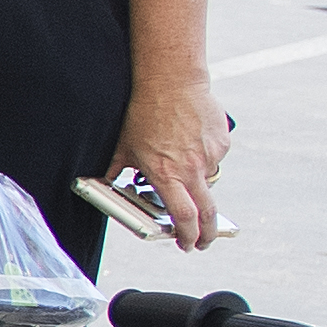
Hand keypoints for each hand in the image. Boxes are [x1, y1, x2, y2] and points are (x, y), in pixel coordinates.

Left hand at [109, 67, 228, 253]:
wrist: (171, 81)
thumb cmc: (143, 114)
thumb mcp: (123, 148)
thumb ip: (115, 172)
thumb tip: (104, 186)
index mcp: (167, 175)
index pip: (183, 217)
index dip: (186, 236)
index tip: (187, 244)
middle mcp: (192, 169)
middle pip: (208, 213)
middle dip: (208, 233)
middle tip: (203, 241)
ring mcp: (210, 156)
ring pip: (209, 182)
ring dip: (198, 184)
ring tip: (181, 165)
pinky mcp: (222, 142)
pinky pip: (213, 159)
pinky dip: (203, 157)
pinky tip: (188, 140)